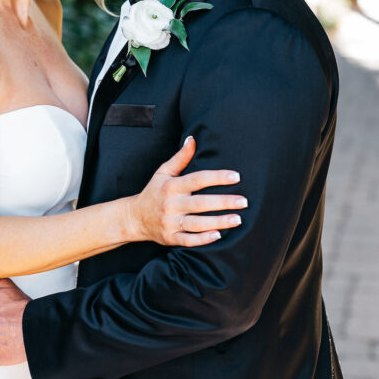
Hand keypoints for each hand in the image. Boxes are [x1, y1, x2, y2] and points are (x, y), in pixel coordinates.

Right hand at [127, 136, 245, 246]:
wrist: (134, 218)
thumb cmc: (154, 192)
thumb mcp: (163, 172)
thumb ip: (180, 158)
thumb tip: (193, 138)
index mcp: (172, 186)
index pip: (197, 179)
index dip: (217, 177)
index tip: (236, 177)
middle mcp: (171, 204)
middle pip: (200, 203)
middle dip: (223, 202)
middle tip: (244, 201)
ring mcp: (170, 222)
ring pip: (197, 223)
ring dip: (218, 222)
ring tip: (238, 219)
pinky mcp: (171, 238)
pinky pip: (188, 240)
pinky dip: (203, 239)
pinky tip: (219, 236)